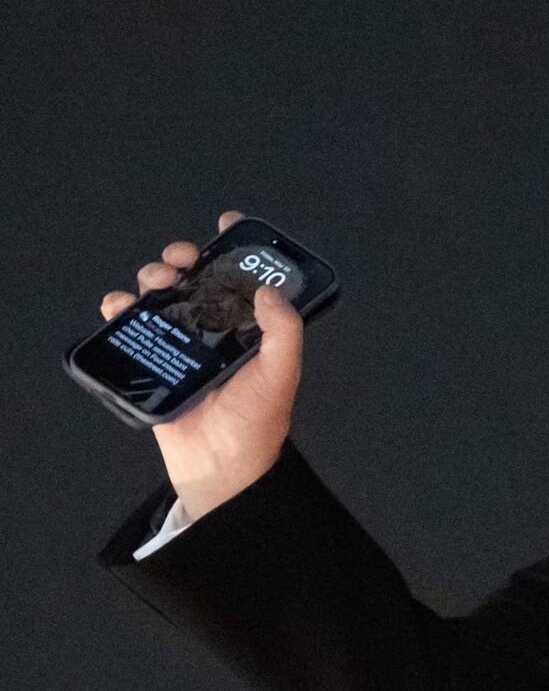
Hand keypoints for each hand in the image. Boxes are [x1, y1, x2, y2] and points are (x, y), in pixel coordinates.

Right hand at [100, 211, 304, 520]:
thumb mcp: (282, 372)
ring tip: (156, 283)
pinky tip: (123, 306)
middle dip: (185, 257)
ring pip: (162, 295)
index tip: (227, 223)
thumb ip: (284, 331)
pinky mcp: (154, 362)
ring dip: (153, 277)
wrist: (219, 467)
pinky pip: (131, 327)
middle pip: (196, 277)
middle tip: (182, 259)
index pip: (244, 277)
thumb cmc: (256, 422)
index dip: (235, 247)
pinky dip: (120, 309)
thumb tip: (267, 290)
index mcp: (251, 328)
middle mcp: (217, 329)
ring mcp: (184, 344)